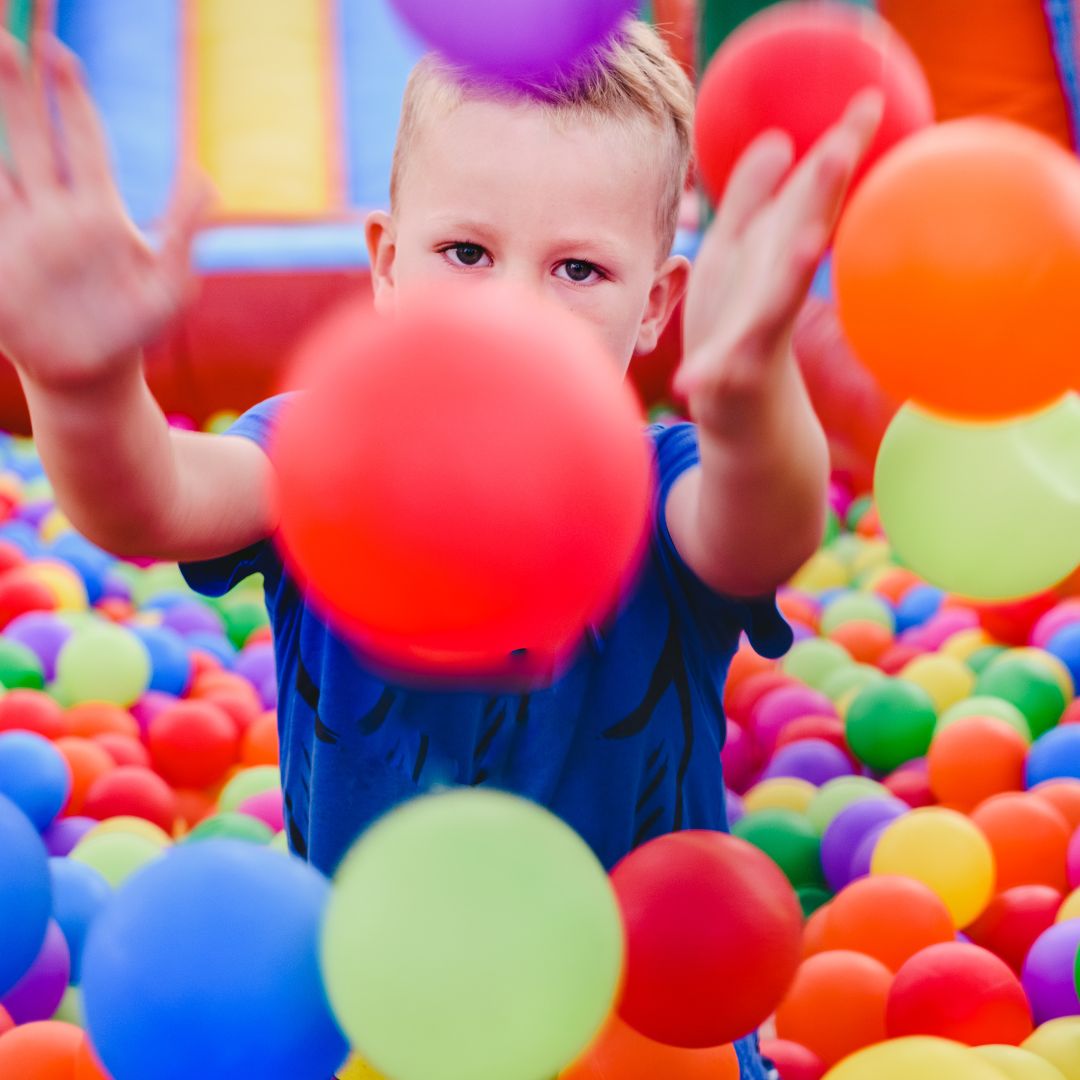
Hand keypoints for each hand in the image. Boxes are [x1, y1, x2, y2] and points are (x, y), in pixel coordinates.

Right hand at [0, 32, 210, 390]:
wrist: (91, 376)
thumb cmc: (135, 329)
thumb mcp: (170, 284)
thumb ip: (182, 229)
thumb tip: (204, 174)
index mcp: (98, 210)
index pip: (82, 140)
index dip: (71, 97)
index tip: (58, 50)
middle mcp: (53, 210)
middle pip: (31, 133)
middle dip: (18, 85)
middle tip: (8, 32)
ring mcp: (19, 232)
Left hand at [676, 90, 882, 432]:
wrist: (742, 417)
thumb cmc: (735, 332)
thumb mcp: (735, 258)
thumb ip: (751, 202)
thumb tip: (778, 140)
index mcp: (775, 262)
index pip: (810, 199)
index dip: (837, 151)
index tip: (871, 100)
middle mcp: (774, 295)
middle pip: (802, 239)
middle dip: (822, 195)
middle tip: (847, 145)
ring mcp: (755, 342)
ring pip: (776, 304)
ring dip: (791, 273)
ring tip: (810, 242)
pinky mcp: (729, 385)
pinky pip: (722, 375)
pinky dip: (711, 375)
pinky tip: (695, 377)